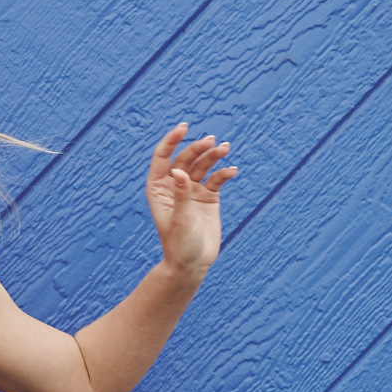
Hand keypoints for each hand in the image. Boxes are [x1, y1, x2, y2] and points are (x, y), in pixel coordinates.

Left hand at [146, 122, 237, 275]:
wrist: (193, 264)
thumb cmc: (179, 244)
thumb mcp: (179, 219)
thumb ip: (181, 195)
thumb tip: (179, 172)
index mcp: (159, 188)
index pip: (163, 157)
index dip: (172, 140)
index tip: (184, 127)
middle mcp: (175, 186)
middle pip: (185, 158)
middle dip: (198, 148)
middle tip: (212, 142)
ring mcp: (192, 190)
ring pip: (203, 166)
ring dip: (214, 155)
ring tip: (225, 148)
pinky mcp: (208, 197)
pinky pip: (217, 179)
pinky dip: (224, 173)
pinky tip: (232, 171)